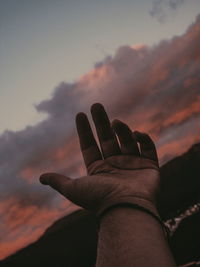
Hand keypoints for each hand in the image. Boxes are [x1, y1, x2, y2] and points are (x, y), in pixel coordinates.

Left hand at [40, 103, 159, 215]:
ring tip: (116, 122)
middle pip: (107, 138)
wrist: (126, 209)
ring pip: (127, 141)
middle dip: (101, 122)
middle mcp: (115, 166)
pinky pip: (148, 148)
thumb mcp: (74, 189)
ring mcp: (132, 165)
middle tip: (96, 105)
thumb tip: (41, 178)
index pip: (90, 146)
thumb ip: (59, 181)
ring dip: (122, 130)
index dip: (84, 131)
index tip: (79, 114)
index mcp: (99, 170)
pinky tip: (136, 133)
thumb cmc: (100, 199)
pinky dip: (144, 139)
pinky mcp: (149, 166)